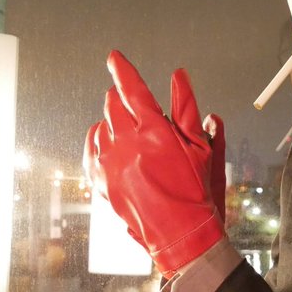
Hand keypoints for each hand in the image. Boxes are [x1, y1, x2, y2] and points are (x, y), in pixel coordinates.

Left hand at [84, 51, 226, 272]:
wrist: (179, 234)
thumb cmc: (194, 191)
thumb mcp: (200, 148)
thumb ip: (187, 109)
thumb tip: (179, 76)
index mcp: (154, 131)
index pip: (132, 89)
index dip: (122, 69)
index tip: (114, 57)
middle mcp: (127, 144)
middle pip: (113, 104)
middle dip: (124, 100)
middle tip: (139, 111)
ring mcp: (109, 162)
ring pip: (102, 125)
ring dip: (115, 122)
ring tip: (133, 137)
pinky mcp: (100, 179)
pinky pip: (91, 147)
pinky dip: (100, 140)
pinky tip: (113, 145)